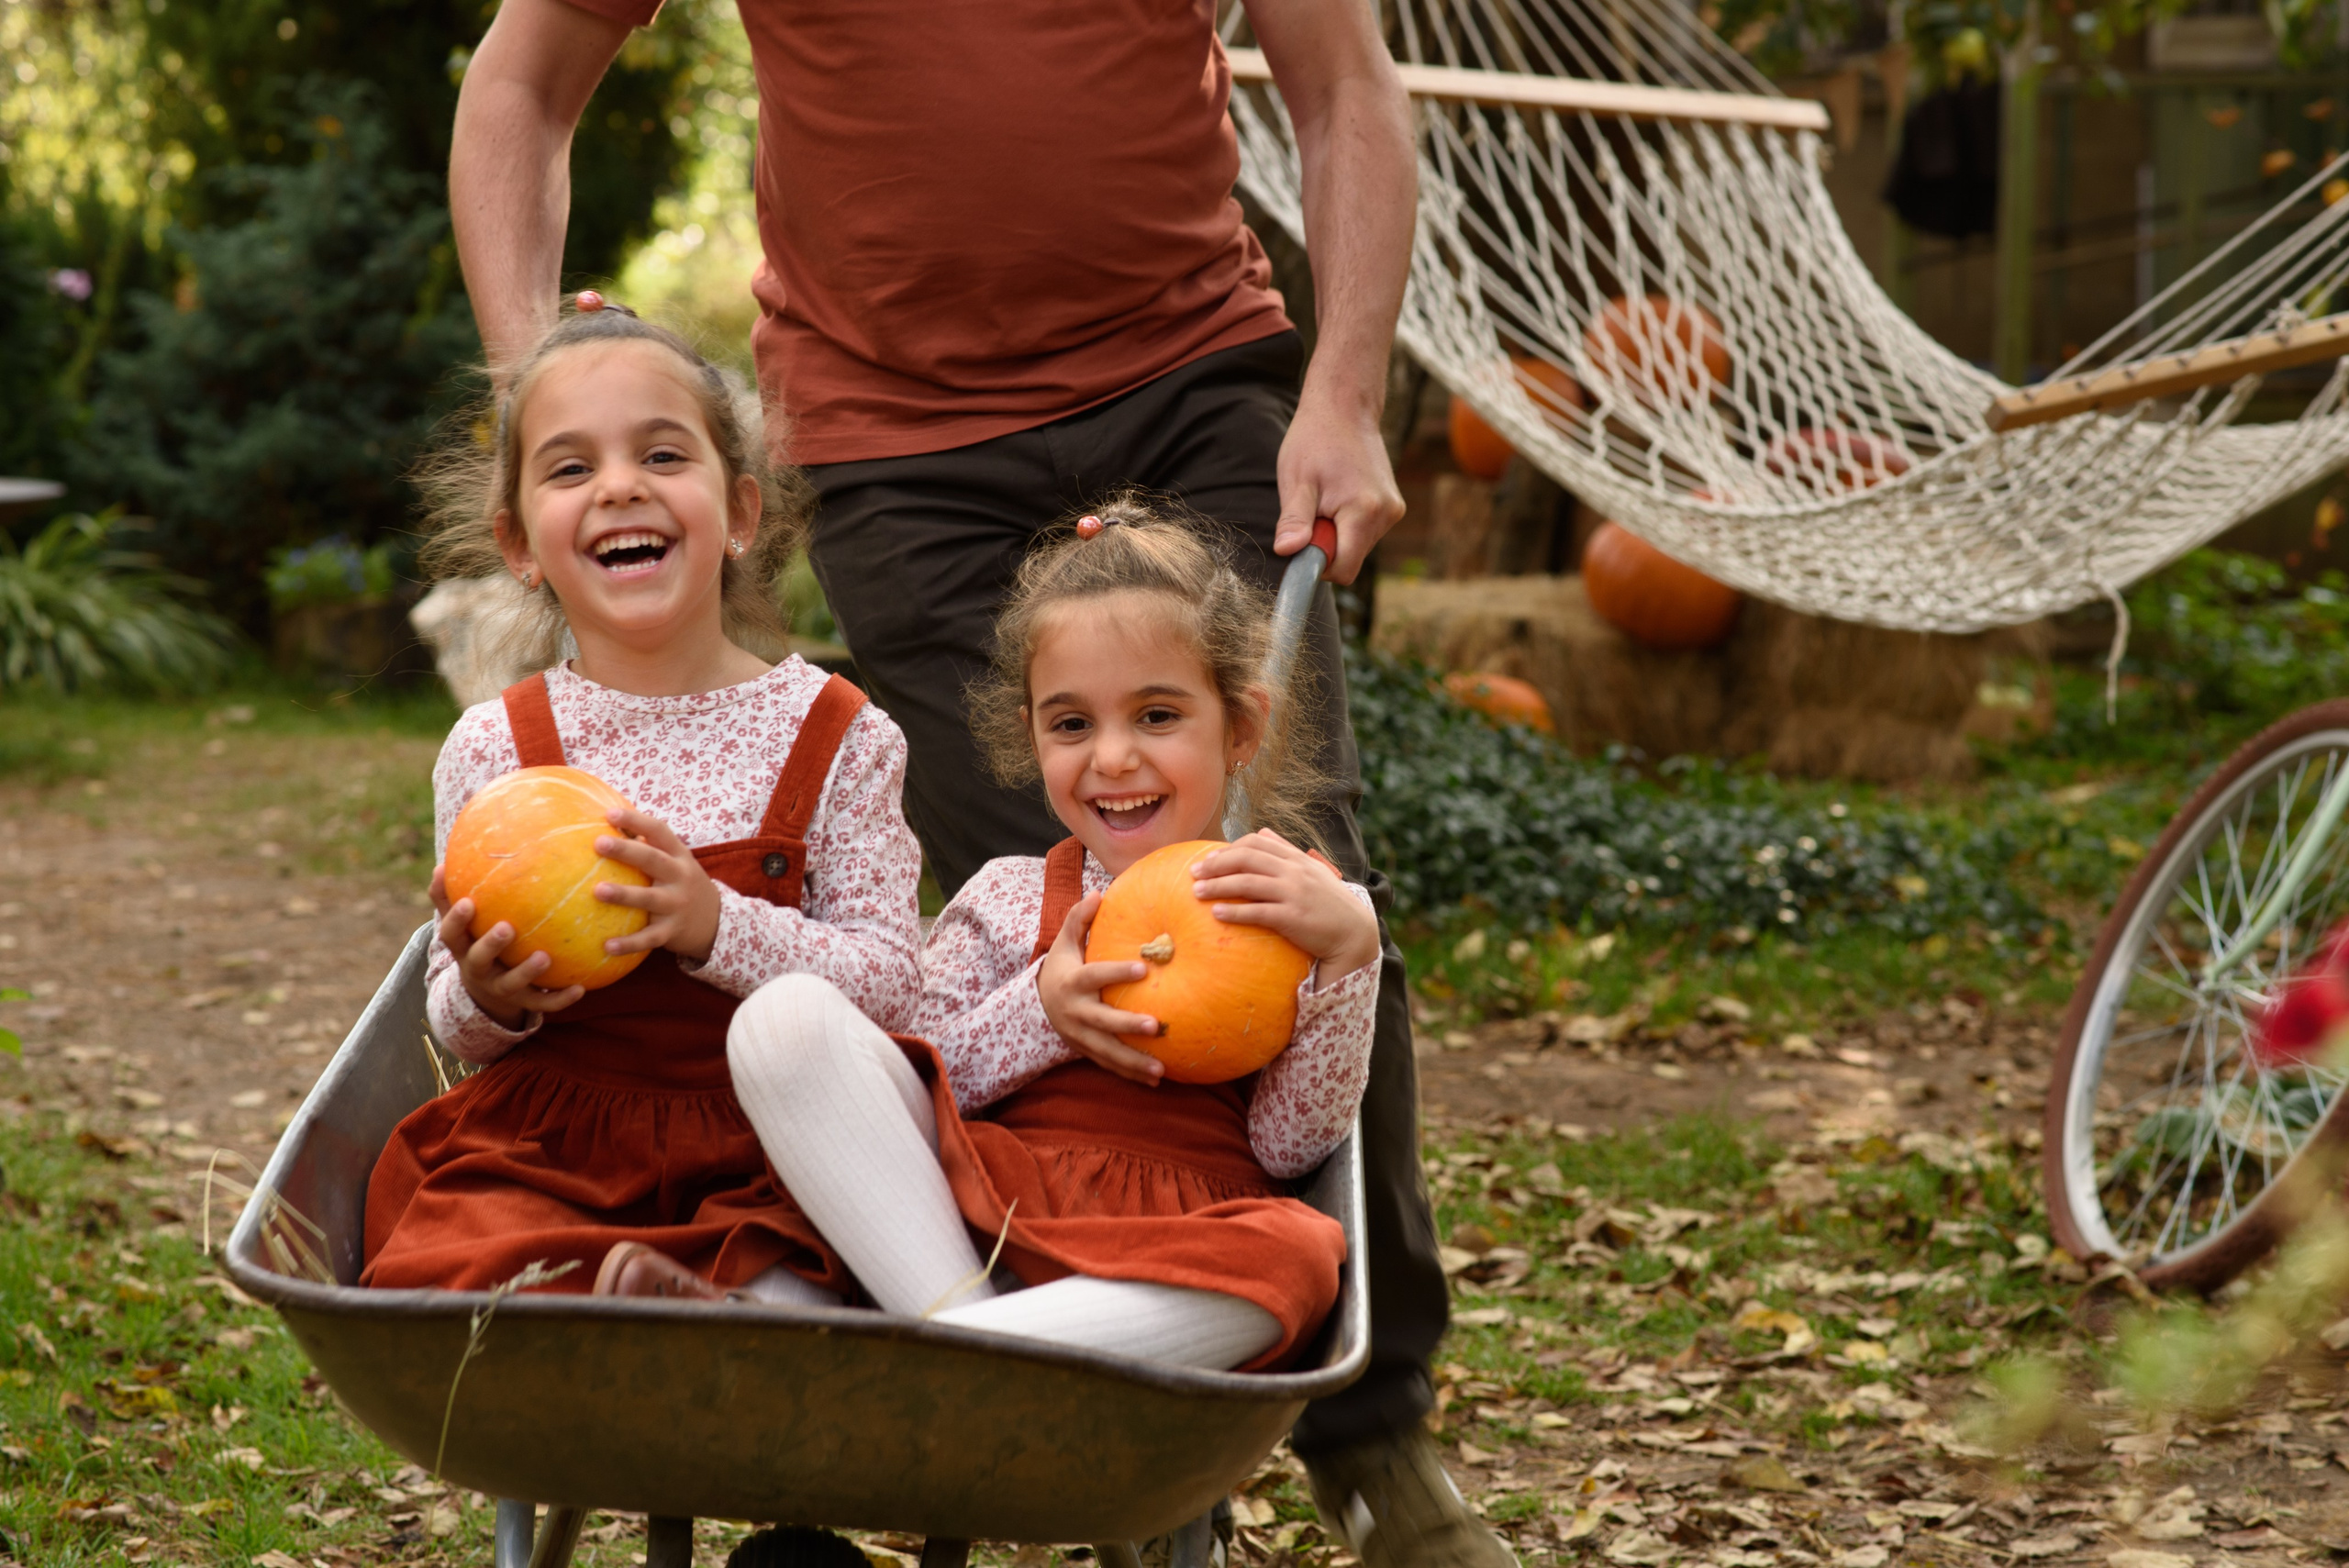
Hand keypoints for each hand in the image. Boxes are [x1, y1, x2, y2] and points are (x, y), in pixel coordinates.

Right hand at [430, 862, 584, 1030]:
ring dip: (527, 971)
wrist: (487, 992)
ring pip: (511, 984)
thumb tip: (442, 863)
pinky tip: (581, 987)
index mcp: (463, 947)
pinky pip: (542, 1002)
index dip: (456, 919)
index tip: (469, 901)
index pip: (451, 934)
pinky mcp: (523, 1002)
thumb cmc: (478, 941)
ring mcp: (500, 987)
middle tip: (507, 927)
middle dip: (491, 945)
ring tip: (545, 956)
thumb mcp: (464, 924)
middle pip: (479, 959)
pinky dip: (560, 998)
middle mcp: (478, 969)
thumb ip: (452, 896)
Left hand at [591, 809, 722, 961]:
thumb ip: (649, 847)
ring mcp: (677, 905)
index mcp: (679, 856)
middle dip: (627, 850)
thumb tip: (607, 824)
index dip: (636, 820)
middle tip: (598, 843)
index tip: (609, 813)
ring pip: (649, 899)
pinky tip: (606, 946)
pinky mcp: (672, 932)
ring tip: (598, 891)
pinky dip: (629, 943)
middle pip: (653, 860)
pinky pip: (649, 938)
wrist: (717, 921)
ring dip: (624, 894)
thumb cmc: (682, 885)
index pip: (659, 831)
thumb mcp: (676, 863)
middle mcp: (680, 877)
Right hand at [1037, 891, 1165, 1086]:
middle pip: (1103, 1021)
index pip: (1096, 976)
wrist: (1038, 1006)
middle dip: (1127, 1024)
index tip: (1143, 968)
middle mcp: (1076, 1012)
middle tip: (1155, 1025)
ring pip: (1108, 1051)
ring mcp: (1081, 1035)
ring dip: (1133, 1061)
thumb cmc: (1062, 968)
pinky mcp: (1087, 1051)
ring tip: (1161, 1068)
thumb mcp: (1064, 942)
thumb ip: (1079, 919)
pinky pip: (1110, 1064)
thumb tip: (1098, 893)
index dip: (1117, 972)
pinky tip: (1156, 1079)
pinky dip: (1131, 1073)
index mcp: (1073, 982)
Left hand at [1189, 831, 1379, 985]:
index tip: (1208, 859)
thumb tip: (1262, 831)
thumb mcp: (1310, 870)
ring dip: (1218, 886)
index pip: (1257, 841)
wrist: (1353, 932)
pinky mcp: (1293, 917)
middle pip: (1247, 858)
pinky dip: (1234, 911)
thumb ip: (1285, 850)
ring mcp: (1293, 893)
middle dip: (1216, 864)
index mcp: (1296, 858)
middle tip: (1193, 872)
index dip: (1228, 848)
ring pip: (1247, 883)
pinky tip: (1216, 913)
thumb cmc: (1328, 902)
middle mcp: (1293, 872)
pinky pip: (1257, 912)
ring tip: (1195, 892)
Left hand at [1273, 374, 1405, 587]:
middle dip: (1326, 545)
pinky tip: (1339, 495)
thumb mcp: (1296, 481)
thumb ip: (1294, 520)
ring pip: (1357, 546)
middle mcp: (1387, 515)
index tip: (1302, 541)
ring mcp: (1393, 510)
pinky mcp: (1393, 506)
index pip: (1343, 570)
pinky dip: (1347, 524)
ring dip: (1336, 533)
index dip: (1318, 565)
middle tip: (1313, 509)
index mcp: (1364, 511)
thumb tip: (1287, 552)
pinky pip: (1365, 532)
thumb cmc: (1314, 440)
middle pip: (1351, 559)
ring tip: (1326, 497)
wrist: (1344, 408)